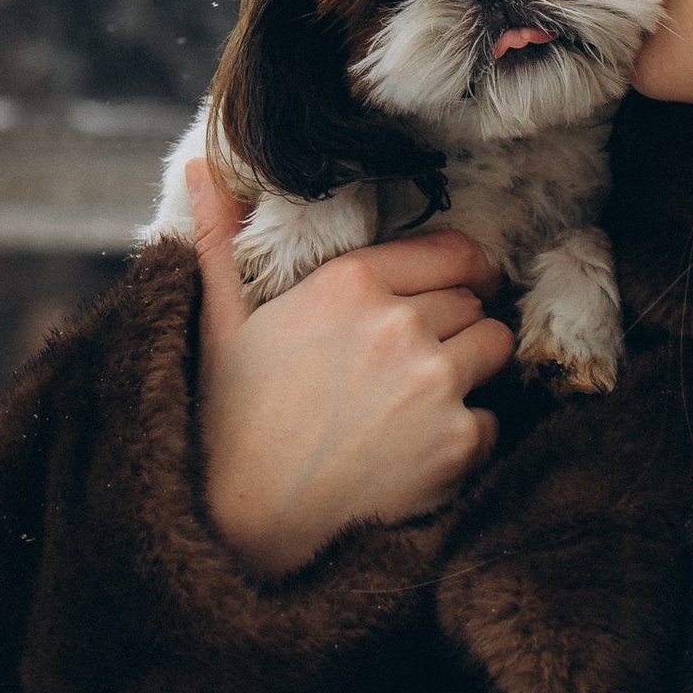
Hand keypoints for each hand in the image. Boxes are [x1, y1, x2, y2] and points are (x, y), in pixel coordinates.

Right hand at [191, 162, 513, 577]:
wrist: (245, 525)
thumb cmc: (230, 422)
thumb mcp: (220, 323)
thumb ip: (221, 238)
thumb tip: (199, 167)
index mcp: (349, 283)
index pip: (451, 251)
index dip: (459, 270)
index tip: (456, 288)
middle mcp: (399, 324)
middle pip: (472, 301)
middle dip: (452, 324)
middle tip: (410, 361)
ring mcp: (434, 383)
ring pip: (493, 348)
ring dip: (469, 370)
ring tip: (417, 400)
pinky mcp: (458, 442)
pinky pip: (493, 419)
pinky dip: (466, 434)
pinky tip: (414, 451)